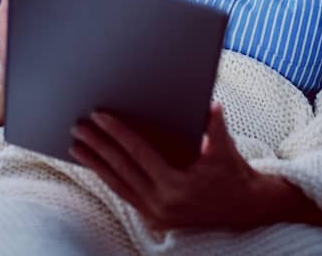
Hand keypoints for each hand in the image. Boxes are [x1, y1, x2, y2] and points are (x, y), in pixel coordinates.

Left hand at [69, 102, 283, 230]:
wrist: (245, 208)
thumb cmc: (233, 175)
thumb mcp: (224, 149)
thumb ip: (214, 126)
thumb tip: (210, 104)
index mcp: (176, 185)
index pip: (138, 153)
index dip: (117, 133)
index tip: (99, 117)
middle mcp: (161, 203)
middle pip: (121, 169)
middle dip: (97, 146)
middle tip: (78, 127)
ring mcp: (156, 213)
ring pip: (118, 185)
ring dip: (96, 164)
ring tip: (77, 147)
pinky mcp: (154, 218)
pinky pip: (125, 194)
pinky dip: (109, 178)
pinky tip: (96, 166)